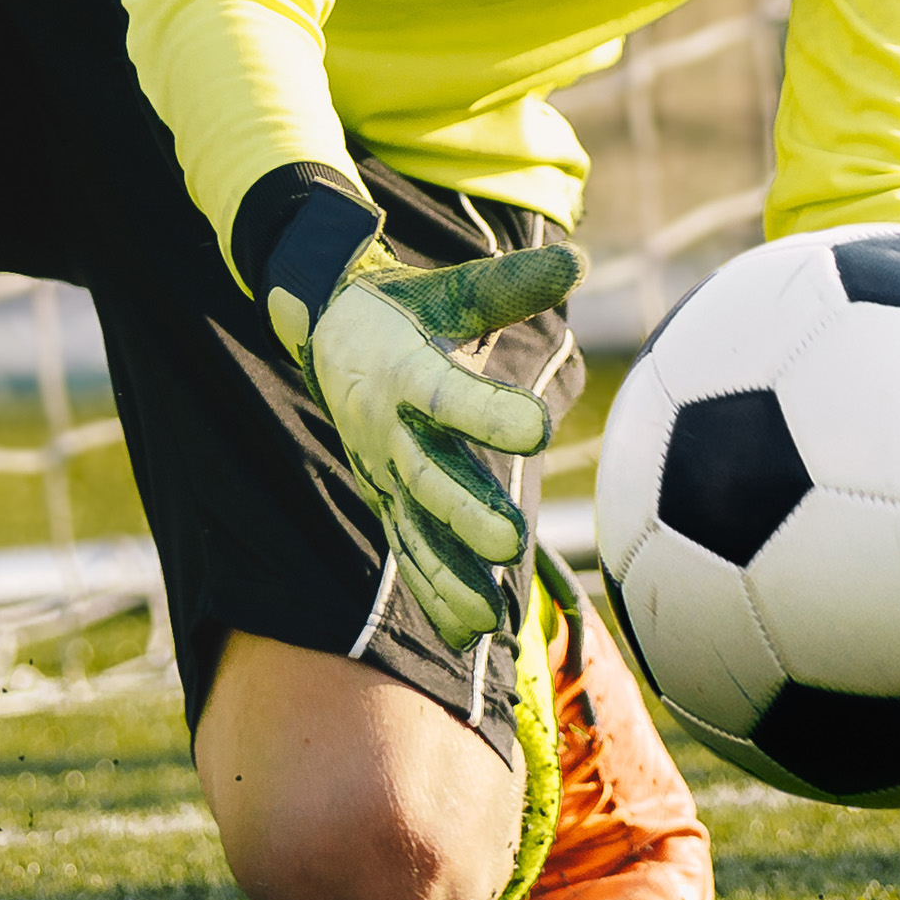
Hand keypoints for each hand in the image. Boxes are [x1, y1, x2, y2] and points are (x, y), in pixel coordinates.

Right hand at [279, 238, 586, 648]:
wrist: (324, 331)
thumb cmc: (402, 309)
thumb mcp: (447, 289)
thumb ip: (508, 285)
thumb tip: (575, 262)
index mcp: (401, 372)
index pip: (445, 394)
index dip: (486, 411)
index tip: (537, 425)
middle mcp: (385, 430)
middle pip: (425, 478)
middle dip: (464, 514)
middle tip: (509, 542)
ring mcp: (382, 474)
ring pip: (414, 530)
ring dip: (449, 576)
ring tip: (488, 619)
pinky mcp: (386, 501)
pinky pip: (408, 551)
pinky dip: (434, 594)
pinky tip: (468, 637)